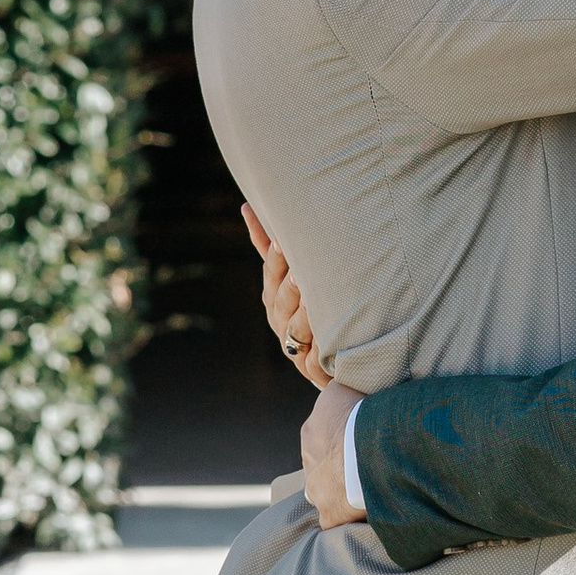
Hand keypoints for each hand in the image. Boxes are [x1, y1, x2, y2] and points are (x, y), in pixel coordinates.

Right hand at [243, 201, 330, 387]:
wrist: (328, 356)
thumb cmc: (312, 307)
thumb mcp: (295, 276)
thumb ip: (272, 247)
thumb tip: (247, 207)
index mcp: (274, 294)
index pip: (272, 270)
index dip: (277, 257)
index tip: (284, 240)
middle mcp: (279, 318)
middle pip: (283, 298)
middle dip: (292, 284)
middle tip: (302, 270)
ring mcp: (292, 344)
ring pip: (296, 328)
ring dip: (306, 316)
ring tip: (316, 303)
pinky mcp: (310, 367)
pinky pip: (312, 362)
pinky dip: (317, 356)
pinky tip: (321, 349)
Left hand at [302, 381, 365, 527]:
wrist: (369, 449)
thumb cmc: (361, 414)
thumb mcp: (344, 388)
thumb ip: (339, 391)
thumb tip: (340, 385)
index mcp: (311, 430)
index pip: (323, 434)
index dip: (343, 435)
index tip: (360, 438)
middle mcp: (308, 460)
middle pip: (321, 465)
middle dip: (338, 466)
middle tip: (365, 465)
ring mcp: (317, 491)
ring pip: (324, 493)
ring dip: (340, 493)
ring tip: (366, 491)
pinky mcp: (329, 516)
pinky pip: (337, 520)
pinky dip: (349, 519)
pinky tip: (366, 516)